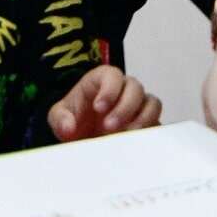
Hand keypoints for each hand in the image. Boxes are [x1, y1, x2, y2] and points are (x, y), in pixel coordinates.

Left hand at [47, 65, 161, 140]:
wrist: (85, 136)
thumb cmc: (76, 119)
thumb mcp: (59, 117)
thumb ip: (60, 119)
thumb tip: (68, 127)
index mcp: (103, 80)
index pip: (112, 75)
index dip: (109, 90)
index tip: (98, 108)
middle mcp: (124, 89)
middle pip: (135, 88)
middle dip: (124, 108)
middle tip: (109, 127)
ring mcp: (138, 105)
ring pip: (152, 103)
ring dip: (141, 119)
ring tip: (126, 135)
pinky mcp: (148, 122)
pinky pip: (157, 122)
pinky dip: (150, 130)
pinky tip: (137, 141)